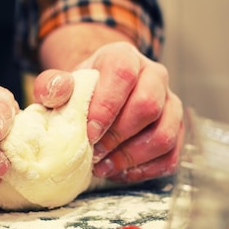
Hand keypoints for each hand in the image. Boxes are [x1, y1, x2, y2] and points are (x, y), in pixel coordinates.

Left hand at [35, 42, 183, 182]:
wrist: (99, 96)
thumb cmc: (80, 92)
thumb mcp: (61, 84)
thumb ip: (52, 85)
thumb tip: (57, 90)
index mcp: (124, 57)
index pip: (123, 75)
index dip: (106, 107)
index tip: (89, 133)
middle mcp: (154, 75)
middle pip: (148, 106)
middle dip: (119, 136)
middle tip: (94, 153)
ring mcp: (170, 103)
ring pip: (165, 134)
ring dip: (132, 157)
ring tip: (104, 167)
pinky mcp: (176, 129)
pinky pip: (171, 156)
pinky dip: (145, 170)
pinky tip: (120, 172)